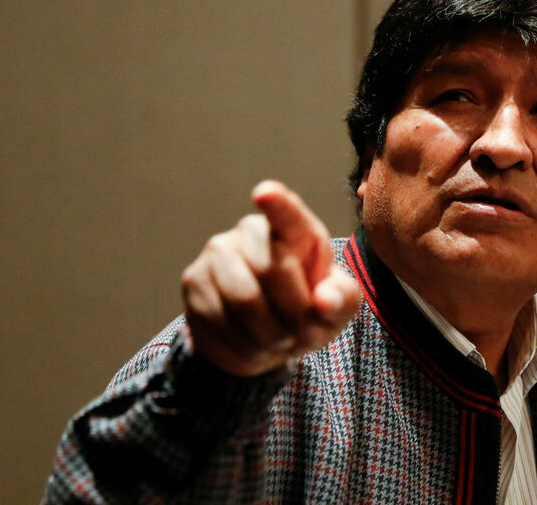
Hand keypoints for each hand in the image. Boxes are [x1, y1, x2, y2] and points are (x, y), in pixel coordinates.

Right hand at [181, 180, 361, 376]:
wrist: (262, 341)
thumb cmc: (306, 312)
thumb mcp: (336, 308)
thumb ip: (342, 300)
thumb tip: (325, 300)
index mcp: (295, 231)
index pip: (288, 216)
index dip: (278, 205)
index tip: (265, 193)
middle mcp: (252, 231)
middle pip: (272, 270)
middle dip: (294, 314)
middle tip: (301, 333)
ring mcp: (218, 252)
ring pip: (244, 299)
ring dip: (270, 334)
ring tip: (279, 339)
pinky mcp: (194, 279)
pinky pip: (219, 318)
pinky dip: (243, 343)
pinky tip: (251, 342)